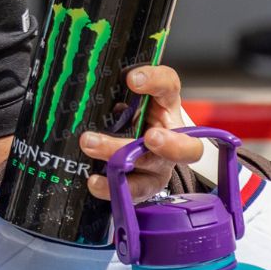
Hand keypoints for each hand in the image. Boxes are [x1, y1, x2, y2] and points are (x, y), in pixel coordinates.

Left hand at [78, 65, 201, 201]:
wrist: (132, 150)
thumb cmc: (129, 117)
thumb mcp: (126, 100)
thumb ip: (115, 92)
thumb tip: (87, 81)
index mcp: (166, 105)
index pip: (169, 87)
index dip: (156, 81)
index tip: (132, 79)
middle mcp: (170, 136)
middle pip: (183, 144)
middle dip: (169, 143)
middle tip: (150, 137)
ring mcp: (160, 164)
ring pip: (151, 166)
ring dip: (122, 156)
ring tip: (91, 145)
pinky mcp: (145, 185)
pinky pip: (132, 190)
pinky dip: (112, 187)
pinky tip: (94, 181)